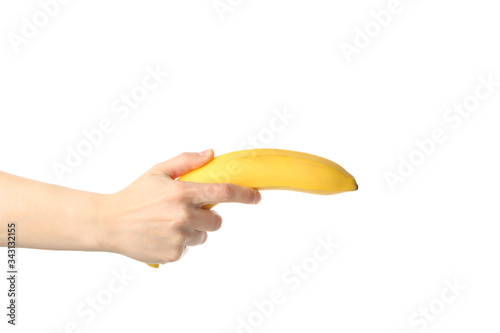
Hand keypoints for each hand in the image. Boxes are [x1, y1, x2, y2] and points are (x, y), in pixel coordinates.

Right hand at [96, 149, 261, 263]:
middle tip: (187, 212)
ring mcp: (179, 237)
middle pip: (217, 221)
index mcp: (182, 193)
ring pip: (203, 236)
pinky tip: (162, 235)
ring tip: (168, 224)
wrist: (109, 223)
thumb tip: (210, 154)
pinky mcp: (174, 254)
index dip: (244, 195)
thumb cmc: (134, 196)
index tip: (256, 197)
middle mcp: (183, 215)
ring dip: (193, 231)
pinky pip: (188, 248)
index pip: (223, 193)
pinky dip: (180, 243)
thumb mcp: (158, 172)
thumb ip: (186, 162)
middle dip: (208, 217)